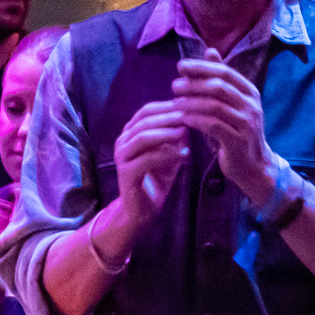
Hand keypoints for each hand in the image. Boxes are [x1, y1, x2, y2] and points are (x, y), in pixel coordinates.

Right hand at [106, 101, 193, 245]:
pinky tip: (185, 155)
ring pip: (143, 137)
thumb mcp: (170, 151)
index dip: (167, 106)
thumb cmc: (156, 178)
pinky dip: (167, 155)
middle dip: (168, 117)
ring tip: (186, 133)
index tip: (190, 105)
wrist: (142, 208)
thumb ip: (177, 136)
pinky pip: (147, 159)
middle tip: (190, 116)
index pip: (146, 111)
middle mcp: (122, 142)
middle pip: (144, 121)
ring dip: (166, 133)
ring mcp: (122, 158)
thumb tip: (192, 116)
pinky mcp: (126, 173)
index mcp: (130, 134)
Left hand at [171, 56, 279, 203]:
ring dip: (191, 102)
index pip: (225, 72)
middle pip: (220, 86)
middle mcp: (251, 104)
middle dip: (194, 83)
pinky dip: (196, 120)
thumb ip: (221, 79)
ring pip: (215, 105)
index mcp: (249, 92)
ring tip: (174, 103)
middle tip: (174, 85)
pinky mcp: (238, 140)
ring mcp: (246, 122)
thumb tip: (210, 50)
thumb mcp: (231, 102)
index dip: (202, 67)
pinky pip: (213, 125)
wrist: (252, 164)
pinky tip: (182, 119)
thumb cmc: (236, 130)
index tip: (180, 66)